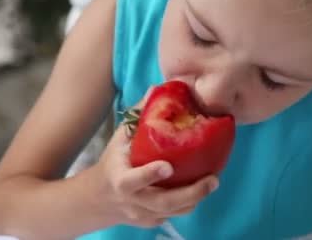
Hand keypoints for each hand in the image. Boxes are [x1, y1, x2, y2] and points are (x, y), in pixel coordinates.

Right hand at [92, 88, 219, 227]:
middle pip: (162, 203)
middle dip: (190, 193)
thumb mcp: (119, 139)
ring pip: (173, 212)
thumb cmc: (113, 162)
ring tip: (213, 181)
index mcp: (119, 179)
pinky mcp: (152, 222)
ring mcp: (142, 214)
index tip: (168, 166)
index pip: (133, 181)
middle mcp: (131, 201)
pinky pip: (175, 215)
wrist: (98, 199)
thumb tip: (156, 89)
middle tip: (212, 179)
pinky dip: (190, 203)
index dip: (149, 175)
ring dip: (196, 199)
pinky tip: (202, 188)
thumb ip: (137, 116)